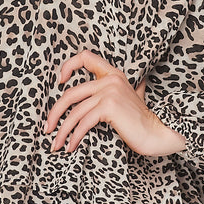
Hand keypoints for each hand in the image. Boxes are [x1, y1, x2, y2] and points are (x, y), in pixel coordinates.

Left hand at [43, 49, 186, 156]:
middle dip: (55, 113)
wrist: (156, 134)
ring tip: (56, 144)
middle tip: (47, 128)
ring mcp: (109, 92)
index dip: (68, 66)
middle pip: (70, 93)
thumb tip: (106, 92)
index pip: (85, 57)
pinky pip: (83, 122)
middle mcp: (110, 80)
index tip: (60, 82)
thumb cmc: (141, 120)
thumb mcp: (130, 97)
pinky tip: (70, 146)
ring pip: (74, 112)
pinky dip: (74, 136)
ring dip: (62, 131)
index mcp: (113, 74)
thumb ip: (118, 90)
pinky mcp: (109, 107)